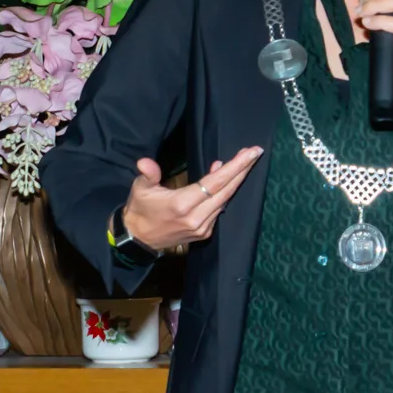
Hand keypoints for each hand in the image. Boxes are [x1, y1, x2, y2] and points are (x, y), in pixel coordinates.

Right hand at [121, 147, 263, 251]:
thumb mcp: (140, 189)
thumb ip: (147, 174)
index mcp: (182, 204)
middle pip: (227, 190)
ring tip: (243, 161)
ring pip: (225, 200)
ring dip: (235, 181)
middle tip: (255, 152)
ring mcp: (203, 227)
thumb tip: (146, 162)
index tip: (250, 153)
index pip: (215, 182)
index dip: (235, 167)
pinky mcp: (205, 233)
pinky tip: (225, 181)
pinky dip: (224, 195)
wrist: (138, 239)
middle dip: (243, 170)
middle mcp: (197, 217)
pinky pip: (220, 210)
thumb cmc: (140, 210)